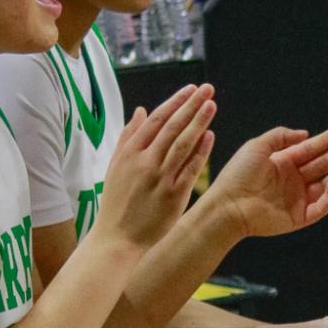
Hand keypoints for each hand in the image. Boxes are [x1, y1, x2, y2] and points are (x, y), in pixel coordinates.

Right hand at [95, 84, 215, 250]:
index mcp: (129, 153)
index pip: (156, 120)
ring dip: (199, 122)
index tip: (190, 89)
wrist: (118, 239)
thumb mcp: (115, 166)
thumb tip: (142, 110)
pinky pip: (190, 168)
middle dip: (191, 105)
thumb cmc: (116, 203)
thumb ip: (129, 137)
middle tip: (207, 88)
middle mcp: (145, 162)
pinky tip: (210, 136)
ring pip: (183, 144)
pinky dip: (201, 151)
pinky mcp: (174, 195)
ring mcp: (161, 178)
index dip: (175, 102)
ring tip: (212, 105)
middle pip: (172, 127)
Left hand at [210, 126, 327, 237]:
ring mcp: (297, 199)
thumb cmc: (238, 174)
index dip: (325, 140)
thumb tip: (305, 134)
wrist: (229, 205)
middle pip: (321, 164)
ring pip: (325, 185)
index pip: (309, 150)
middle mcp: (292, 180)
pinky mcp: (299, 217)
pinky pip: (320, 206)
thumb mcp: (258, 146)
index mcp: (282, 163)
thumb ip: (281, 136)